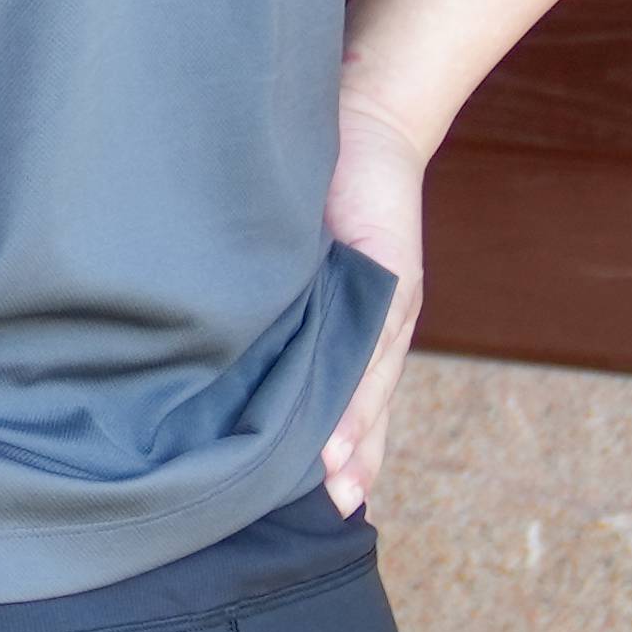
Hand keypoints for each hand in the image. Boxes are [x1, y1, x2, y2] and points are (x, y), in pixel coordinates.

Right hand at [316, 84, 433, 518]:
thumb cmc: (324, 186)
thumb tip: (241, 346)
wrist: (364, 121)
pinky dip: (355, 377)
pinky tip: (337, 407)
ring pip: (370, 379)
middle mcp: (375, 322)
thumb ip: (286, 300)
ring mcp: (385, 301)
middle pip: (366, 402)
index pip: (351, 397)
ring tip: (330, 478)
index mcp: (355, 324)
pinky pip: (371, 334)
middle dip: (352, 456)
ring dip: (351, 430)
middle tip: (334, 510)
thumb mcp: (302, 254)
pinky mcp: (389, 274)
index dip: (347, 448)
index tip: (333, 502)